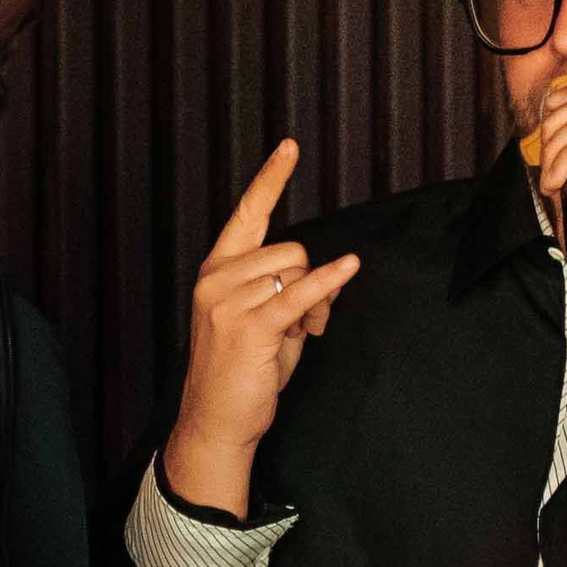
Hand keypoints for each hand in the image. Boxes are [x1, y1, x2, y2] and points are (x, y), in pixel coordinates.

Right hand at [164, 139, 360, 515]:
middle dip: (307, 281)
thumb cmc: (243, 371)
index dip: (270, 179)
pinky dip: (328, 283)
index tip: (290, 146)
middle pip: (288, 249)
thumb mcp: (268, 321)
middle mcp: (217, 279)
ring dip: (311, 304)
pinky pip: (300, 294)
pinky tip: (349, 268)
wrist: (218, 420)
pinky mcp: (250, 325)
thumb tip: (333, 273)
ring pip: (296, 271)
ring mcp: (229, 301)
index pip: (246, 213)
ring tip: (295, 336)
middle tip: (300, 324)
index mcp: (217, 271)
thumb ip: (293, 290)